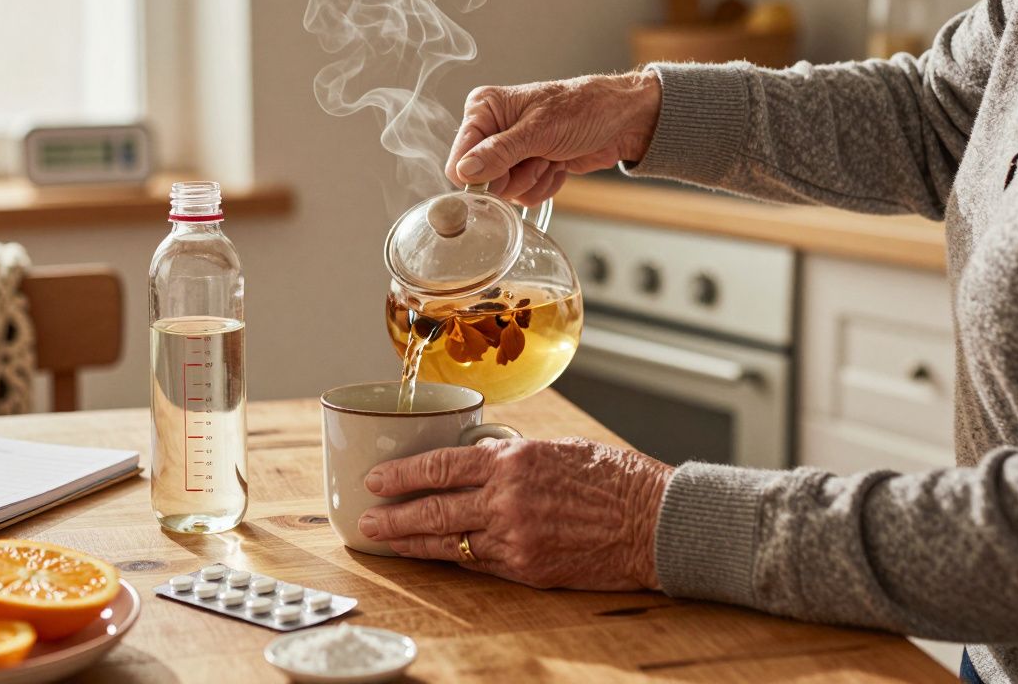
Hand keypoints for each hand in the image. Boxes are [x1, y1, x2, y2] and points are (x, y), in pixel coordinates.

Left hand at [358, 437, 673, 590]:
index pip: (441, 465)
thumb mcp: (554, 448)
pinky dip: (452, 558)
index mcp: (513, 460)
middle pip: (434, 510)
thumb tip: (474, 458)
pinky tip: (432, 556)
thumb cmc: (610, 477)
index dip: (402, 474)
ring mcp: (516, 538)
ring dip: (411, 543)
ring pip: (449, 543)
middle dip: (393, 516)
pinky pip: (479, 563)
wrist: (652, 520)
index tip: (375, 479)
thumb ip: (510, 456)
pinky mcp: (528, 568)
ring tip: (383, 541)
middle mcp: (507, 499)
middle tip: (364, 519)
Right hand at [445, 72, 661, 205]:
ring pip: (505, 192)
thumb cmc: (584, 109)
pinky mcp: (526, 168)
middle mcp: (491, 130)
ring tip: (552, 156)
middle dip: (515, 177)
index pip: (459, 160)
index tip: (510, 169)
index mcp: (484, 110)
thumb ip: (499, 152)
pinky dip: (545, 185)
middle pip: (482, 182)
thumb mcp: (539, 130)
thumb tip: (465, 171)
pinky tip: (558, 163)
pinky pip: (524, 196)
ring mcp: (509, 152)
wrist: (621, 121)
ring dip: (534, 181)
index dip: (482, 175)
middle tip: (540, 157)